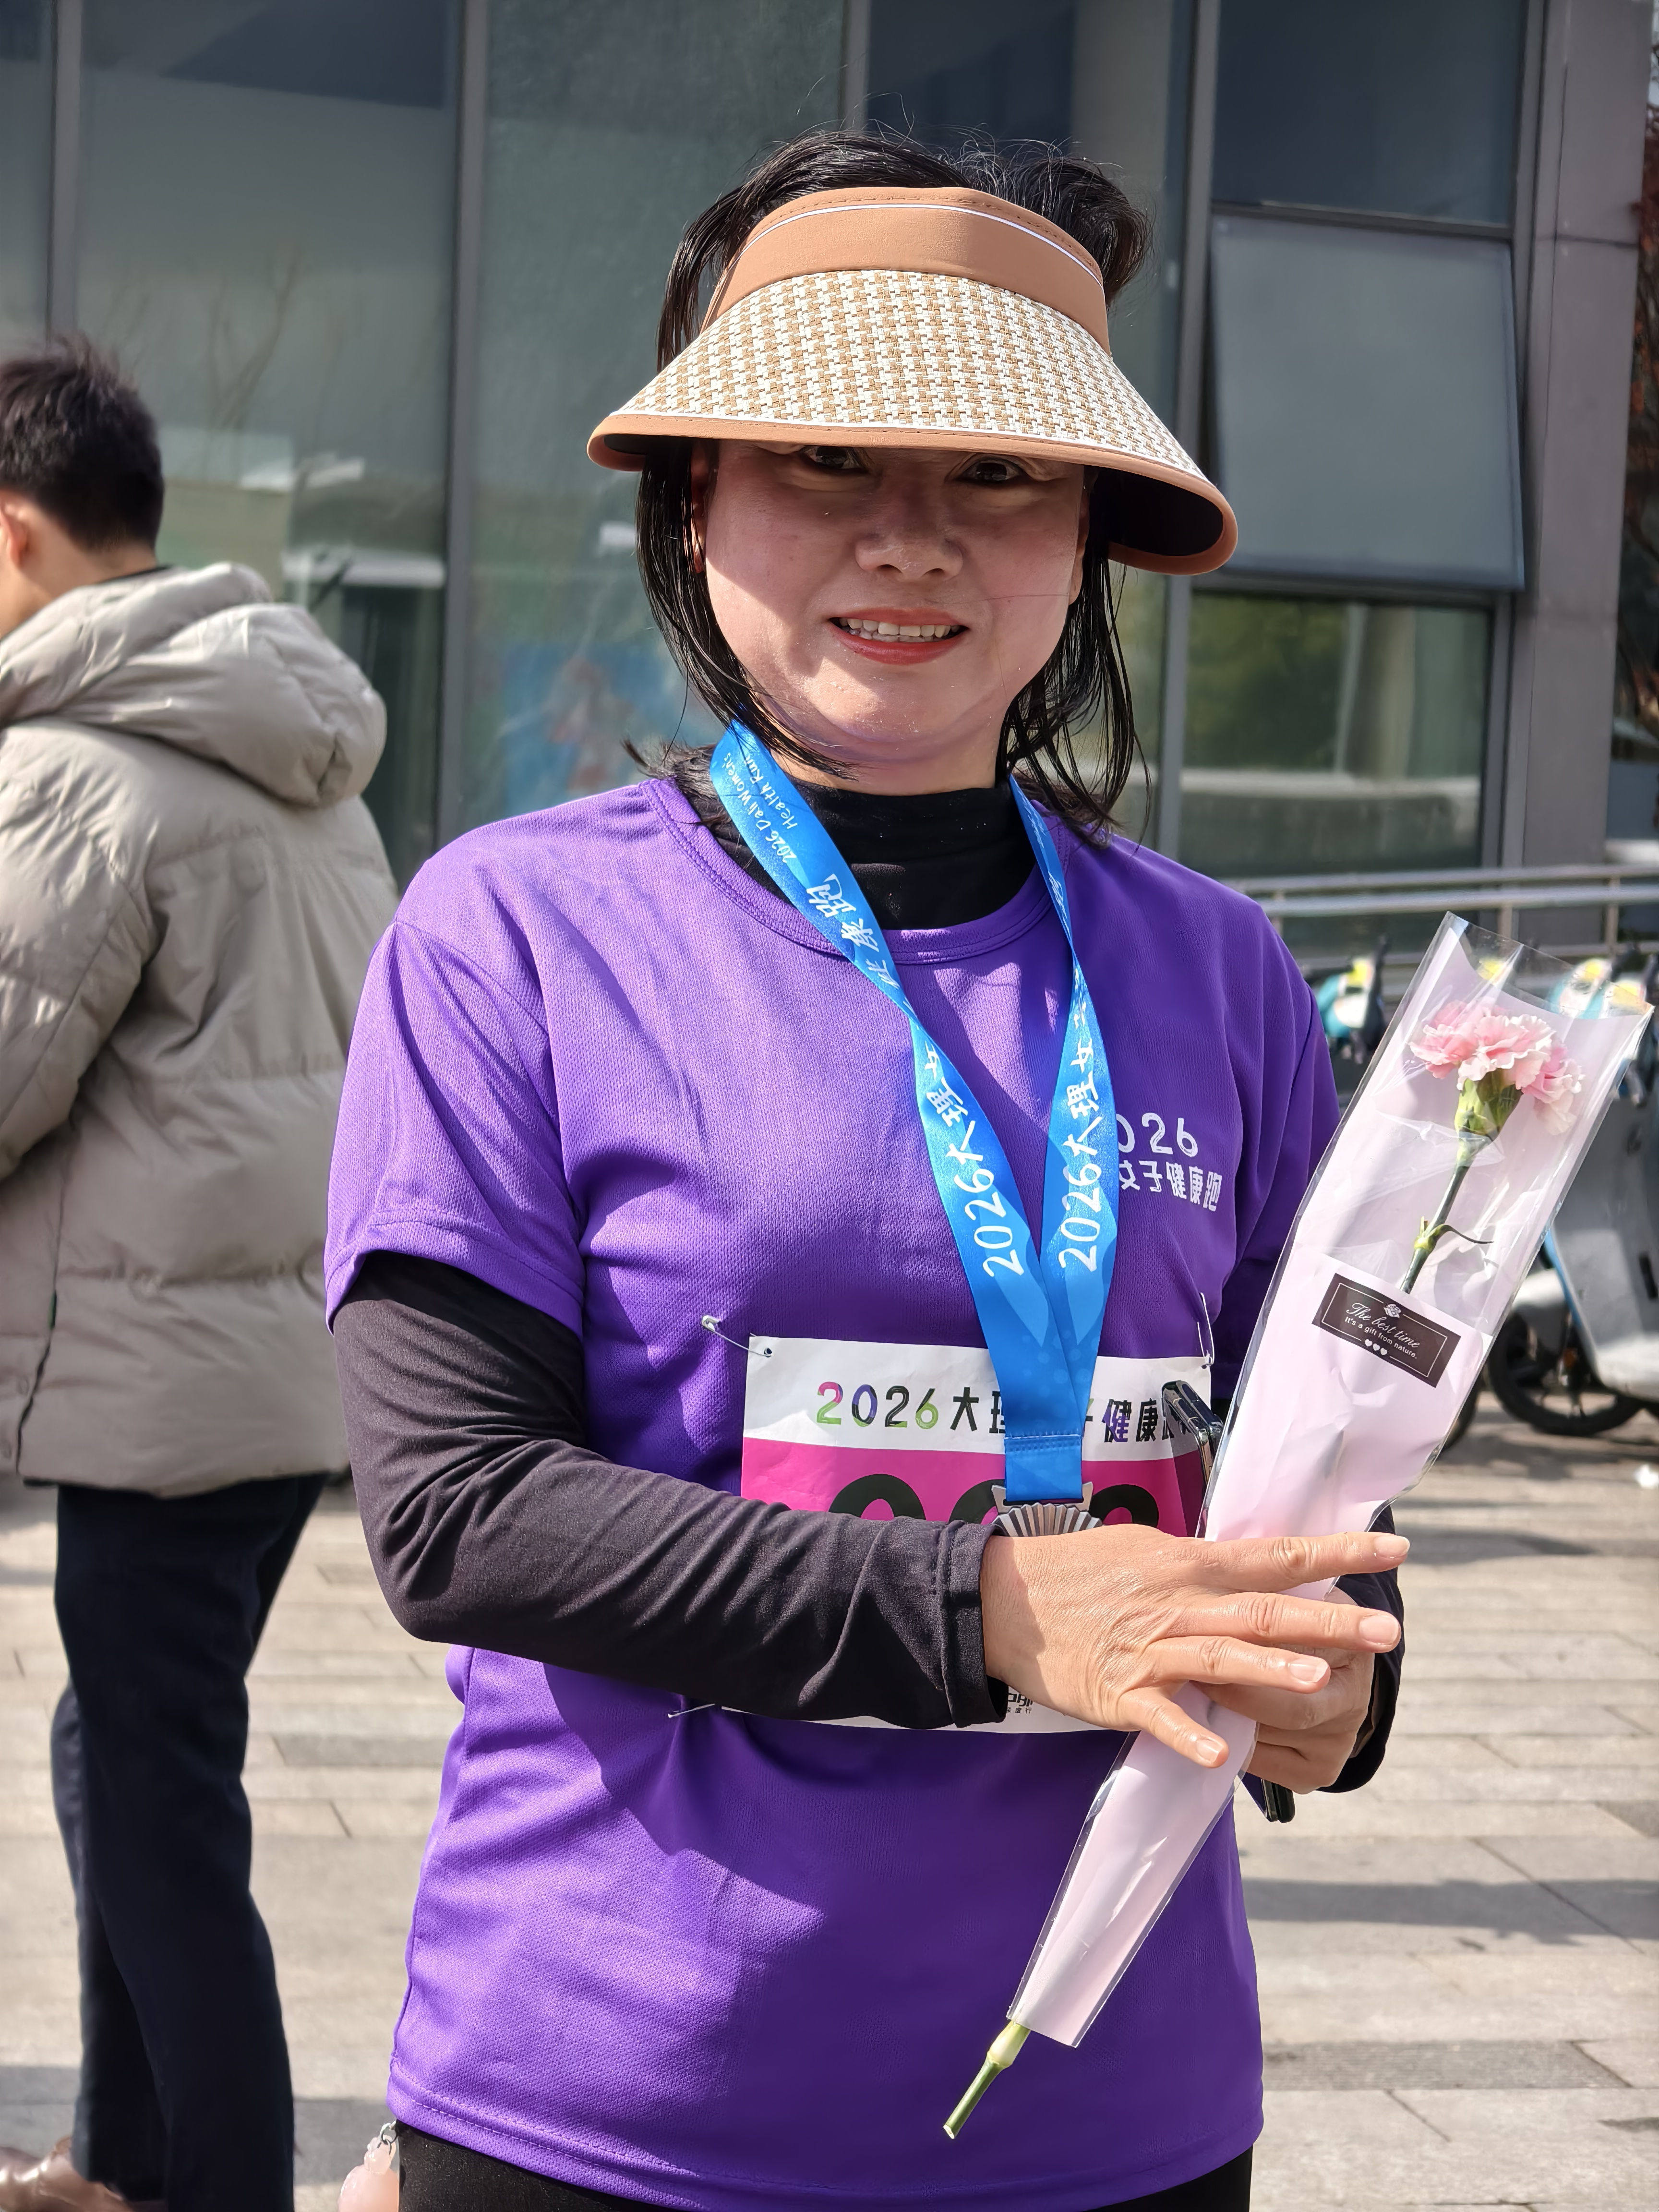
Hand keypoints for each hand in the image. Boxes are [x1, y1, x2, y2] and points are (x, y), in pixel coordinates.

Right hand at [979, 1524, 1404, 1766]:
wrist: (1002, 1600)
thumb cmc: (1077, 1572)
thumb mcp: (1145, 1551)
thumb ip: (1201, 1568)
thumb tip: (1253, 1571)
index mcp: (1188, 1564)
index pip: (1275, 1555)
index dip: (1335, 1554)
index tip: (1393, 1550)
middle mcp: (1177, 1604)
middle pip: (1260, 1611)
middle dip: (1327, 1623)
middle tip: (1389, 1631)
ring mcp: (1148, 1651)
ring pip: (1218, 1659)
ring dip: (1270, 1672)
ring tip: (1322, 1684)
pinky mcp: (1118, 1694)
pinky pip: (1160, 1716)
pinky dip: (1192, 1733)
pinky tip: (1227, 1754)